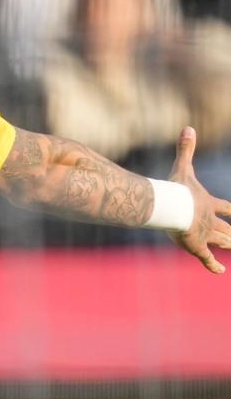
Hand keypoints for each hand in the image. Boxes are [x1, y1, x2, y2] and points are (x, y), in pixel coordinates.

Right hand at [167, 126, 230, 273]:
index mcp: (208, 202)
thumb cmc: (175, 189)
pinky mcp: (196, 246)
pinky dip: (214, 265)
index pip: (224, 206)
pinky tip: (220, 271)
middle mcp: (209, 220)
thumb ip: (185, 150)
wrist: (172, 208)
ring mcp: (203, 234)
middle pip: (224, 227)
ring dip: (226, 244)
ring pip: (220, 241)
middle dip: (230, 231)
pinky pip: (207, 258)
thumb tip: (188, 127)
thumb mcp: (182, 168)